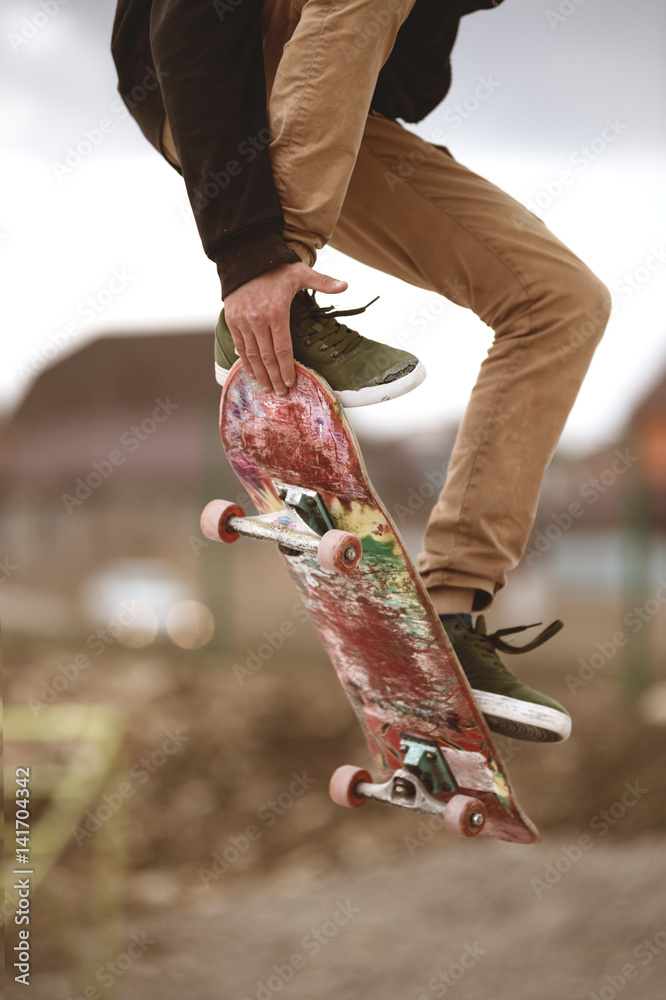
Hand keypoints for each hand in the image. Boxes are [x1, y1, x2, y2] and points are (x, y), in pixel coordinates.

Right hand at [223, 262, 347, 395]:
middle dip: (275, 378)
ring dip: (260, 375)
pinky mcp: (232, 321)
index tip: (291, 384)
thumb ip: (323, 281)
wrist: (244, 258)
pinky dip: (246, 363)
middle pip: (268, 357)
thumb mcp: (300, 272)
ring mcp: (243, 322)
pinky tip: (252, 374)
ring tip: (268, 389)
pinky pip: (240, 347)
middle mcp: (258, 320)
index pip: (283, 349)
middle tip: (281, 394)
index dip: (286, 369)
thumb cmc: (275, 267)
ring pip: (252, 356)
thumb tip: (346, 285)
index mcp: (277, 312)